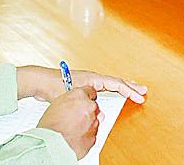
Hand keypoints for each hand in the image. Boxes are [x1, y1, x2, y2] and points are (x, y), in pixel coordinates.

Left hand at [16, 65, 147, 103]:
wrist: (40, 81)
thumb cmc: (53, 86)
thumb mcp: (72, 94)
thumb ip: (86, 98)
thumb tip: (97, 105)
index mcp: (92, 78)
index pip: (115, 83)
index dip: (129, 90)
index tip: (140, 96)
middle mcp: (92, 77)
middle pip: (116, 81)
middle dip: (130, 86)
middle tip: (143, 90)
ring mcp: (88, 80)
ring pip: (110, 83)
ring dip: (123, 86)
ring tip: (133, 90)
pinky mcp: (84, 85)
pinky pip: (104, 86)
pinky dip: (113, 89)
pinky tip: (113, 93)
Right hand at [36, 86, 99, 158]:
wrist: (51, 144)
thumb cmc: (50, 125)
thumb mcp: (56, 105)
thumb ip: (71, 102)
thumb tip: (76, 104)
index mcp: (79, 95)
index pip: (90, 91)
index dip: (86, 98)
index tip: (84, 102)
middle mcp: (89, 107)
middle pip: (93, 107)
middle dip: (86, 112)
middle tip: (75, 118)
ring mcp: (93, 122)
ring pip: (94, 121)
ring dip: (86, 124)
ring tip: (73, 129)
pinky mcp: (94, 136)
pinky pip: (92, 134)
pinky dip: (86, 135)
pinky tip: (75, 137)